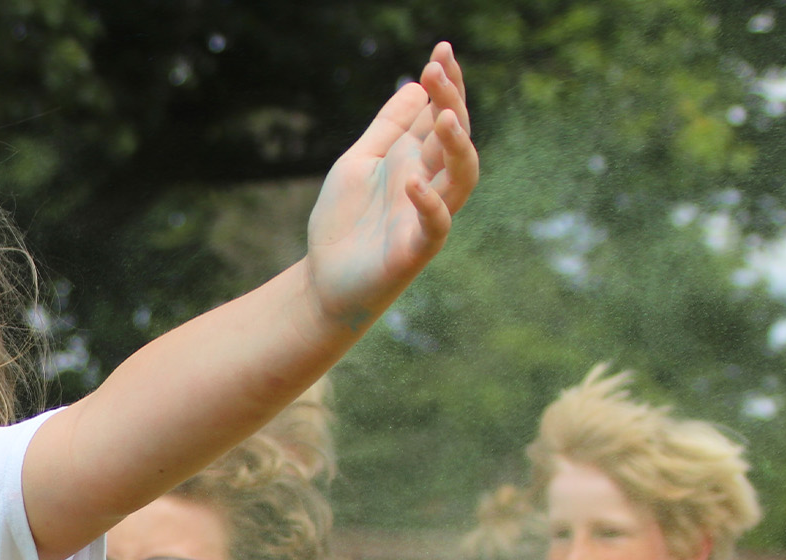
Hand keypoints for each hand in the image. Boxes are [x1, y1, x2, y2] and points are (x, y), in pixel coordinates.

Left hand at [305, 42, 478, 328]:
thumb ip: (387, 128)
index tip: (440, 51)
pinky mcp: (415, 251)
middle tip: (439, 70)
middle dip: (452, 102)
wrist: (323, 281)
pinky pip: (436, 226)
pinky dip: (429, 204)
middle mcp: (429, 184)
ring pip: (462, 179)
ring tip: (445, 116)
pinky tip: (412, 181)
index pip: (442, 115)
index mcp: (416, 161)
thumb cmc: (344, 224)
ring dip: (458, 146)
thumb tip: (415, 84)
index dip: (446, 84)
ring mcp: (425, 218)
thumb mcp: (358, 162)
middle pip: (456, 138)